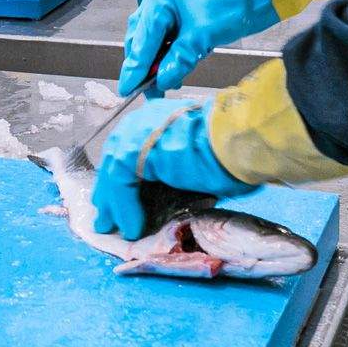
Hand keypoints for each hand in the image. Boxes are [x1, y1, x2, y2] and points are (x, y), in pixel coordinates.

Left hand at [91, 98, 254, 238]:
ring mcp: (137, 132)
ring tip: (114, 227)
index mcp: (159, 119)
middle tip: (108, 217)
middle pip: (116, 158)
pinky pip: (120, 182)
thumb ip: (174, 173)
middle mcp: (144, 120)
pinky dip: (125, 207)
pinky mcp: (134, 149)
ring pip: (114, 171)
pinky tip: (132, 226)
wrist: (240, 141)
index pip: (130, 150)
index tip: (120, 201)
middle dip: (111, 190)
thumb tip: (165, 196)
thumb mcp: (196, 163)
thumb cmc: (231, 153)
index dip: (123, 178)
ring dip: (114, 203)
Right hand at [119, 0, 277, 95]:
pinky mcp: (182, 21)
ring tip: (165, 86)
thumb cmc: (231, 3)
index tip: (127, 90)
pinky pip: (168, 44)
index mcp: (158, 4)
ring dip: (158, 66)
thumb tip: (163, 80)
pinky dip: (170, 59)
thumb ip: (179, 59)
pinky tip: (177, 72)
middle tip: (149, 93)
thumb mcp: (203, 35)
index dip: (134, 70)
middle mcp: (158, 7)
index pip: (141, 44)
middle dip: (145, 70)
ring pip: (154, 46)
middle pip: (141, 44)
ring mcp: (169, 13)